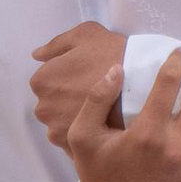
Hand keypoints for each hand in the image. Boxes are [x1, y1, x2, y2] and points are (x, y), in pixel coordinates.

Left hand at [31, 24, 129, 149]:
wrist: (143, 85)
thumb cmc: (113, 55)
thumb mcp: (84, 34)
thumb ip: (56, 44)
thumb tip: (37, 55)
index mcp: (42, 81)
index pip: (48, 79)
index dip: (70, 75)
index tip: (87, 74)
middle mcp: (44, 108)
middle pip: (53, 102)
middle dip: (69, 98)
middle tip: (94, 89)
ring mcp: (57, 130)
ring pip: (64, 122)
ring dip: (76, 116)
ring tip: (102, 109)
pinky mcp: (75, 147)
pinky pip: (76, 139)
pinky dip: (87, 132)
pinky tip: (103, 123)